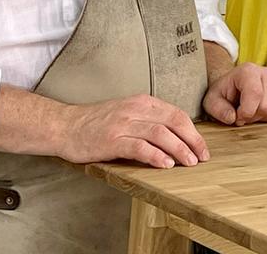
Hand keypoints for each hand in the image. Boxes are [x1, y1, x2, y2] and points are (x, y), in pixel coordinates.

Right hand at [57, 94, 207, 168]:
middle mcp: (134, 110)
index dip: (193, 132)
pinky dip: (155, 156)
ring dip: (178, 149)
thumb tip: (176, 137)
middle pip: (173, 122)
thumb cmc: (97, 123)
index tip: (201, 148)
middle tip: (201, 157)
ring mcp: (123, 124)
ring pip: (160, 134)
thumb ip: (149, 120)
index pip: (176, 114)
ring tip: (188, 162)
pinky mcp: (111, 140)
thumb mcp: (127, 113)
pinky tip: (165, 164)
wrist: (64, 126)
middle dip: (192, 141)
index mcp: (142, 102)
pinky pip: (139, 147)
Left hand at [203, 62, 266, 125]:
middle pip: (266, 106)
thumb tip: (232, 118)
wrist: (234, 85)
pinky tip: (258, 109)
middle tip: (241, 113)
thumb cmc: (223, 93)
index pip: (255, 93)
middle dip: (251, 116)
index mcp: (248, 70)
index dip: (246, 112)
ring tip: (250, 110)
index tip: (236, 116)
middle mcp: (266, 73)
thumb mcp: (212, 101)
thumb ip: (218, 109)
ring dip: (260, 117)